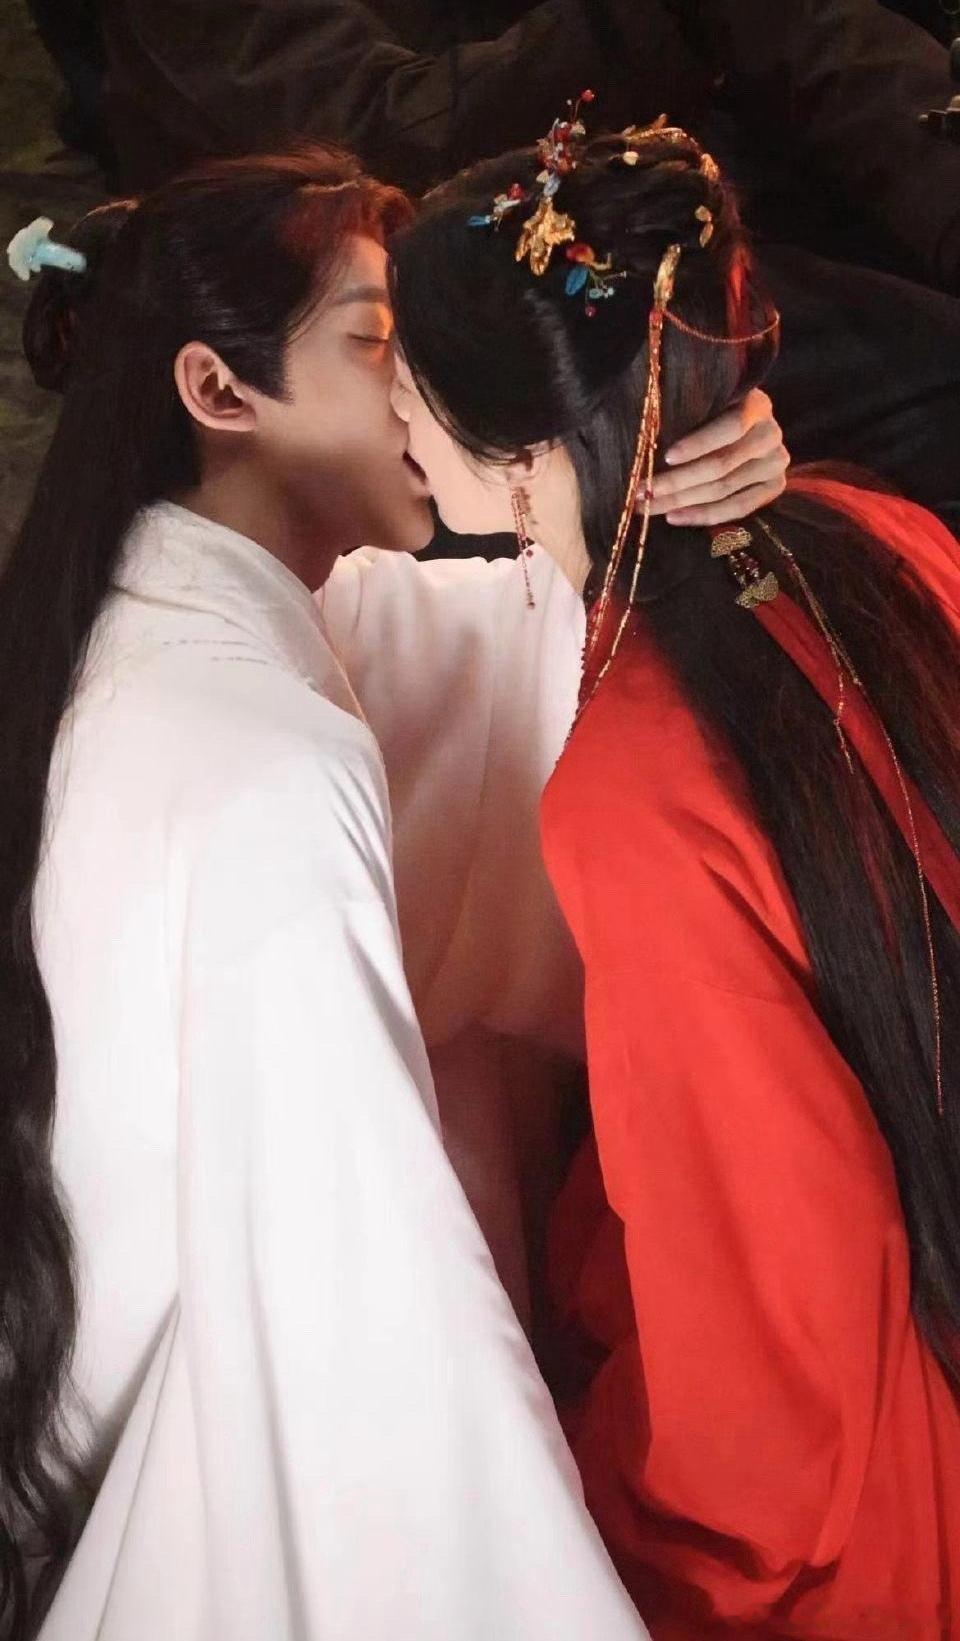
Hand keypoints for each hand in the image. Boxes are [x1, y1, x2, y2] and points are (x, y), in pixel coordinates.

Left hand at [645, 388, 788, 526]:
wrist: (747, 427)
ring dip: (681, 501)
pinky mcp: (775, 486)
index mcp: (757, 404)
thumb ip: (689, 412)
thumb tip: (647, 440)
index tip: (666, 457)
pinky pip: (738, 508)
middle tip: (641, 491)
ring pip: (724, 489)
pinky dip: (703, 515)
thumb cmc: (713, 411)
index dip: (698, 444)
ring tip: (647, 506)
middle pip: (721, 465)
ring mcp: (776, 463)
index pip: (730, 427)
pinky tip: (673, 517)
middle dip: (676, 481)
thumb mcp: (705, 403)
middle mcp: (771, 434)